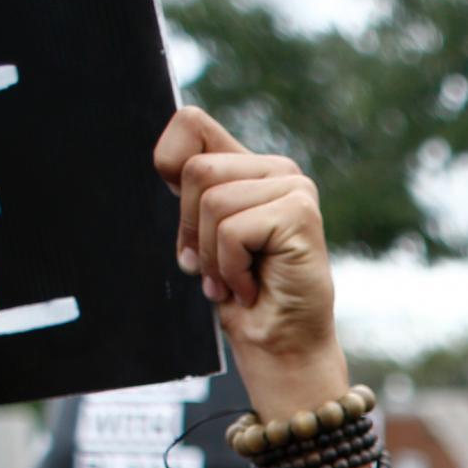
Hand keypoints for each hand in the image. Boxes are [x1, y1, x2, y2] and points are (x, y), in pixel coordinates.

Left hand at [151, 108, 342, 398]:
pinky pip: (233, 230)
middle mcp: (276, 168)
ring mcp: (294, 186)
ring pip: (213, 202)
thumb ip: (194, 196)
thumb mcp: (204, 237)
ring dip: (213, 256)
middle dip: (192, 231)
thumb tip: (167, 164)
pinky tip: (253, 286)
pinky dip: (231, 269)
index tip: (187, 222)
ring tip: (234, 280)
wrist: (278, 345)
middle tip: (214, 268)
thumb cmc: (242, 297)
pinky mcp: (300, 212)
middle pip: (196, 171)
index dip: (169, 163)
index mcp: (249, 166)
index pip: (191, 123)